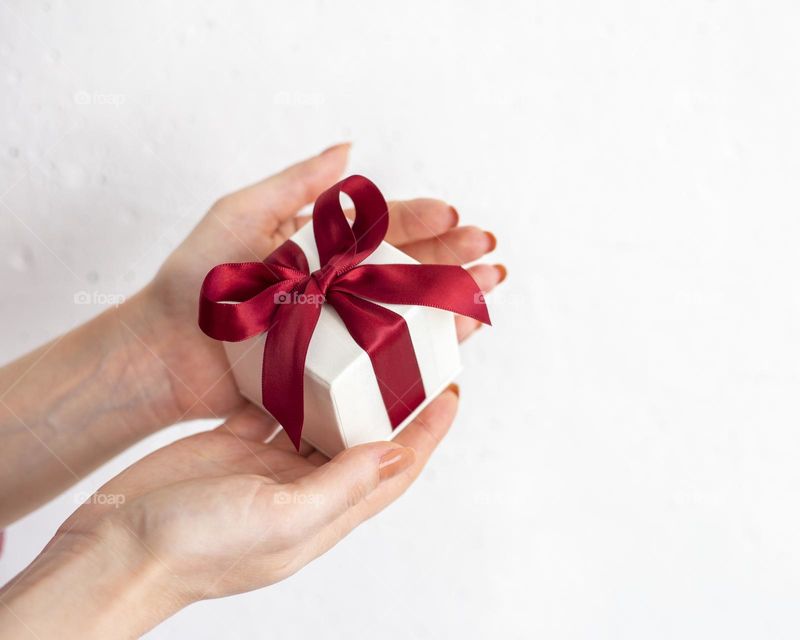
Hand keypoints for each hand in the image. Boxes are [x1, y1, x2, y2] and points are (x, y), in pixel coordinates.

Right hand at [0, 388, 460, 637]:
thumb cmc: (195, 548)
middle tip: (412, 352)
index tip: (452, 390)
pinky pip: (272, 402)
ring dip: (343, 383)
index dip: (429, 432)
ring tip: (363, 340)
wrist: (114, 549)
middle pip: (365, 435)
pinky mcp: (233, 441)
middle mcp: (304, 486)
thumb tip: (399, 456)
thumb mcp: (281, 520)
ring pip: (321, 413)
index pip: (395, 467)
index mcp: (325, 512)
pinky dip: (287, 377)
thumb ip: (341, 486)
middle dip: (392, 398)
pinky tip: (298, 346)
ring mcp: (268, 463)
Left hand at [138, 143, 503, 421]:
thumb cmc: (194, 281)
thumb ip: (295, 184)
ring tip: (488, 288)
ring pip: (406, 311)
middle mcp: (336, 285)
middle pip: (405, 268)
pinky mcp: (333, 369)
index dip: (420, 220)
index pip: (381, 228)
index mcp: (320, 245)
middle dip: (451, 258)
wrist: (163, 353)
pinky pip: (386, 355)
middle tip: (489, 252)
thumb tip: (349, 148)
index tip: (453, 215)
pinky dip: (423, 346)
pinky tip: (456, 336)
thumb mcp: (240, 215)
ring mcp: (338, 329)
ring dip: (450, 299)